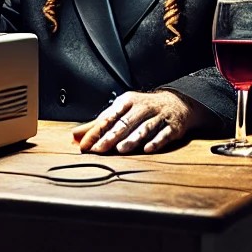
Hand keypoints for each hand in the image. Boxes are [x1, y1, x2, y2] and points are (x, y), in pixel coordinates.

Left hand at [71, 90, 203, 154]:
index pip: (109, 117)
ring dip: (132, 139)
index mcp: (127, 102)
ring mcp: (158, 117)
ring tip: (121, 149)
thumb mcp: (121, 111)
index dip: (96, 131)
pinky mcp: (172, 127)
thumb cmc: (143, 109)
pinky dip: (156, 142)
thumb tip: (75, 136)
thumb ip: (98, 125)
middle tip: (99, 148)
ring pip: (144, 128)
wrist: (177, 104)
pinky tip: (147, 149)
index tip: (85, 145)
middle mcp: (142, 108)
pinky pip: (164, 134)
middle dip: (111, 136)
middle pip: (125, 123)